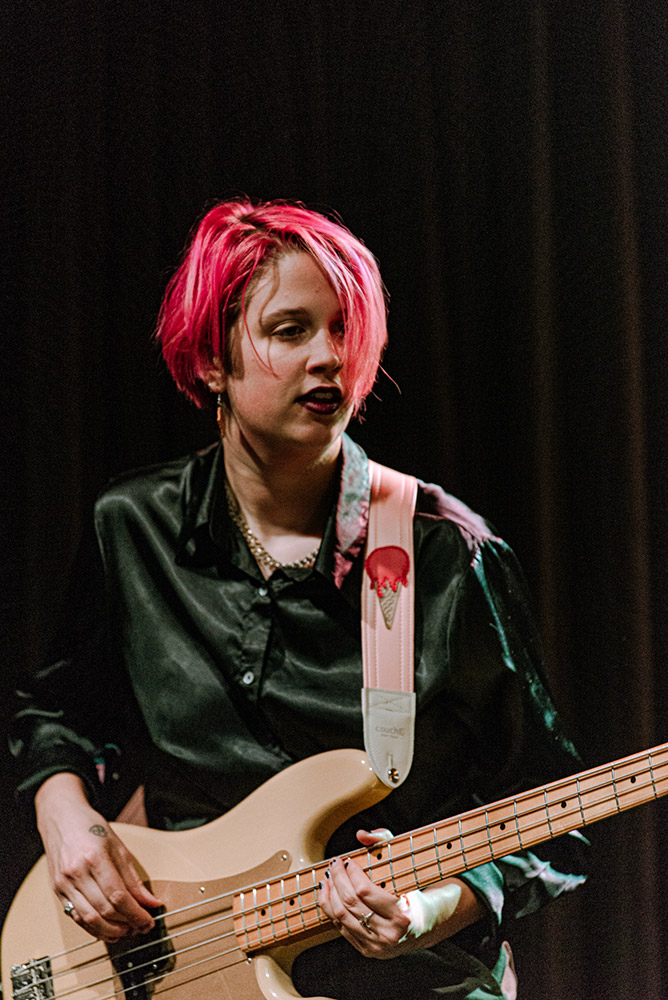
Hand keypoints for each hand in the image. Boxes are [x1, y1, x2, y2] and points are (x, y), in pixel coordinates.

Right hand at [35, 773, 161, 941]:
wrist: (61, 818)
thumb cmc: (91, 828)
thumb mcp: (118, 847)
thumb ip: (134, 878)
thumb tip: (151, 902)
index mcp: (95, 858)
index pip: (118, 896)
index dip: (136, 913)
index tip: (149, 920)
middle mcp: (76, 873)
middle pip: (104, 910)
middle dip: (127, 924)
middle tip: (141, 927)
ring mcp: (63, 884)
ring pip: (88, 919)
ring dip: (110, 931)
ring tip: (127, 931)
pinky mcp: (57, 892)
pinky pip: (76, 917)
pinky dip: (93, 928)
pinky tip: (107, 929)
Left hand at [317, 828, 409, 958]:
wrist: (428, 926)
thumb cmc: (416, 890)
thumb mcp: (406, 862)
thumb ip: (383, 841)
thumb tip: (361, 835)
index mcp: (401, 916)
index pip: (364, 891)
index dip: (351, 872)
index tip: (349, 860)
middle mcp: (388, 935)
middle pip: (350, 903)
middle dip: (337, 878)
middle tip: (334, 863)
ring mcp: (376, 946)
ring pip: (341, 916)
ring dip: (330, 894)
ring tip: (329, 877)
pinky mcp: (367, 950)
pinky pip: (341, 928)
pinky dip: (331, 909)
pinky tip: (329, 894)